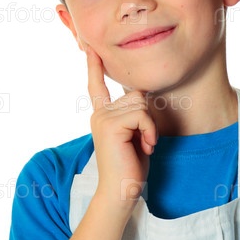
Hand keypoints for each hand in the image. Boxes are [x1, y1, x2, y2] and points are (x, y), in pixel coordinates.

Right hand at [86, 46, 157, 222]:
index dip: (94, 66)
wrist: (121, 192)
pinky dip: (150, 131)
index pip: (97, 86)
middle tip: (143, 140)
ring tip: (143, 144)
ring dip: (150, 126)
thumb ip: (133, 114)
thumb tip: (141, 95)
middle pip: (136, 94)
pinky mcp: (110, 125)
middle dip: (148, 117)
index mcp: (103, 115)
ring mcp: (102, 118)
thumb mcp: (133, 134)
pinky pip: (142, 115)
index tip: (90, 48)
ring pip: (141, 103)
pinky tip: (145, 147)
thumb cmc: (130, 166)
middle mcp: (99, 113)